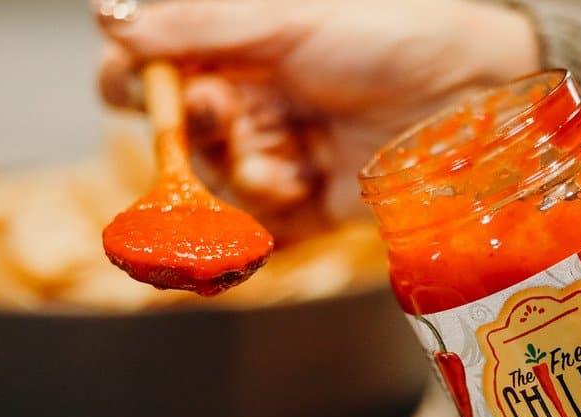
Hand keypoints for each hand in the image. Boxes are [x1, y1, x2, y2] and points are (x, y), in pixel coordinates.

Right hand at [97, 0, 538, 227]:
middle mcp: (257, 104)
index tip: (131, 90)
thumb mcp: (285, 17)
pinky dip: (268, 219)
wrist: (469, 96)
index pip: (160, 72)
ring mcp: (283, 156)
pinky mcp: (313, 208)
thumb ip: (195, 24)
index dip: (136, 84)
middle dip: (192, 133)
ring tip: (280, 162)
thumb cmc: (389, 36)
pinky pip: (263, 231)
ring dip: (240, 176)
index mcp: (243, 51)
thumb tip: (110, 22)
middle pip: (182, 137)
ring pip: (219, 186)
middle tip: (220, 114)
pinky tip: (296, 192)